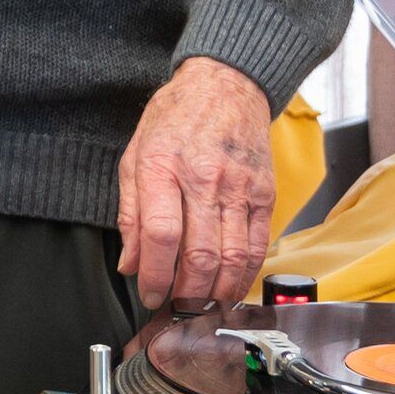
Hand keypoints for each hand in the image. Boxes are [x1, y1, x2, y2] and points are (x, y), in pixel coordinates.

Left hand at [116, 58, 277, 309]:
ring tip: (203, 305)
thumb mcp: (135, 155)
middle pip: (200, 253)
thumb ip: (130, 212)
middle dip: (187, 292)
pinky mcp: (264, 194)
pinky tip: (232, 286)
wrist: (226, 85)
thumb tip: (130, 262)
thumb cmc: (176, 118)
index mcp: (163, 168)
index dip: (155, 274)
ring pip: (233, 256)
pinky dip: (245, 273)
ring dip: (218, 291)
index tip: (150, 293)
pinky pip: (258, 245)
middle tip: (175, 308)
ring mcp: (239, 187)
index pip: (161, 234)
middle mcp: (204, 179)